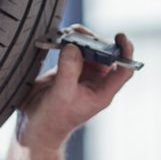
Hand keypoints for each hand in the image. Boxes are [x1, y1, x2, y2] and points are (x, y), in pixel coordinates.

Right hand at [15, 26, 135, 149]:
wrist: (35, 126)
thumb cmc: (52, 120)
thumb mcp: (62, 95)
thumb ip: (68, 70)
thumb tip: (73, 47)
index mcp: (102, 92)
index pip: (123, 70)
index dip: (126, 52)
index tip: (120, 37)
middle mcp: (96, 82)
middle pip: (106, 54)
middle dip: (96, 41)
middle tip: (80, 33)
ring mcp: (82, 75)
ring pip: (89, 49)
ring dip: (81, 39)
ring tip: (68, 33)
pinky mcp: (68, 69)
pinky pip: (73, 50)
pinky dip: (68, 42)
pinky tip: (59, 38)